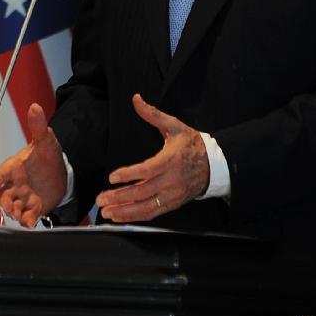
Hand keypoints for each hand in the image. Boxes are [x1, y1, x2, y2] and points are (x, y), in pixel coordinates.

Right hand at [0, 103, 66, 227]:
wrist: (62, 171)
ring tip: (18, 215)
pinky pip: (27, 216)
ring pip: (12, 208)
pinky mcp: (33, 208)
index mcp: (14, 167)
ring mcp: (23, 197)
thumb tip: (35, 106)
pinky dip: (27, 220)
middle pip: (1, 195)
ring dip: (13, 212)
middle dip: (3, 201)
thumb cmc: (47, 155)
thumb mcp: (45, 141)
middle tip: (9, 204)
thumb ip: (38, 126)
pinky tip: (31, 222)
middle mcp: (15, 184)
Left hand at [95, 94, 209, 222]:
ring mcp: (172, 195)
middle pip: (143, 192)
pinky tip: (121, 216)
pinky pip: (153, 213)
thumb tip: (136, 99)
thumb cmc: (192, 144)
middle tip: (101, 199)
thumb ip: (152, 114)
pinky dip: (136, 217)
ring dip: (125, 212)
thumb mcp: (174, 125)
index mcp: (171, 160)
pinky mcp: (172, 204)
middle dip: (120, 197)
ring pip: (146, 207)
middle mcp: (171, 180)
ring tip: (107, 212)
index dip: (130, 175)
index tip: (112, 177)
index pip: (148, 170)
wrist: (214, 165)